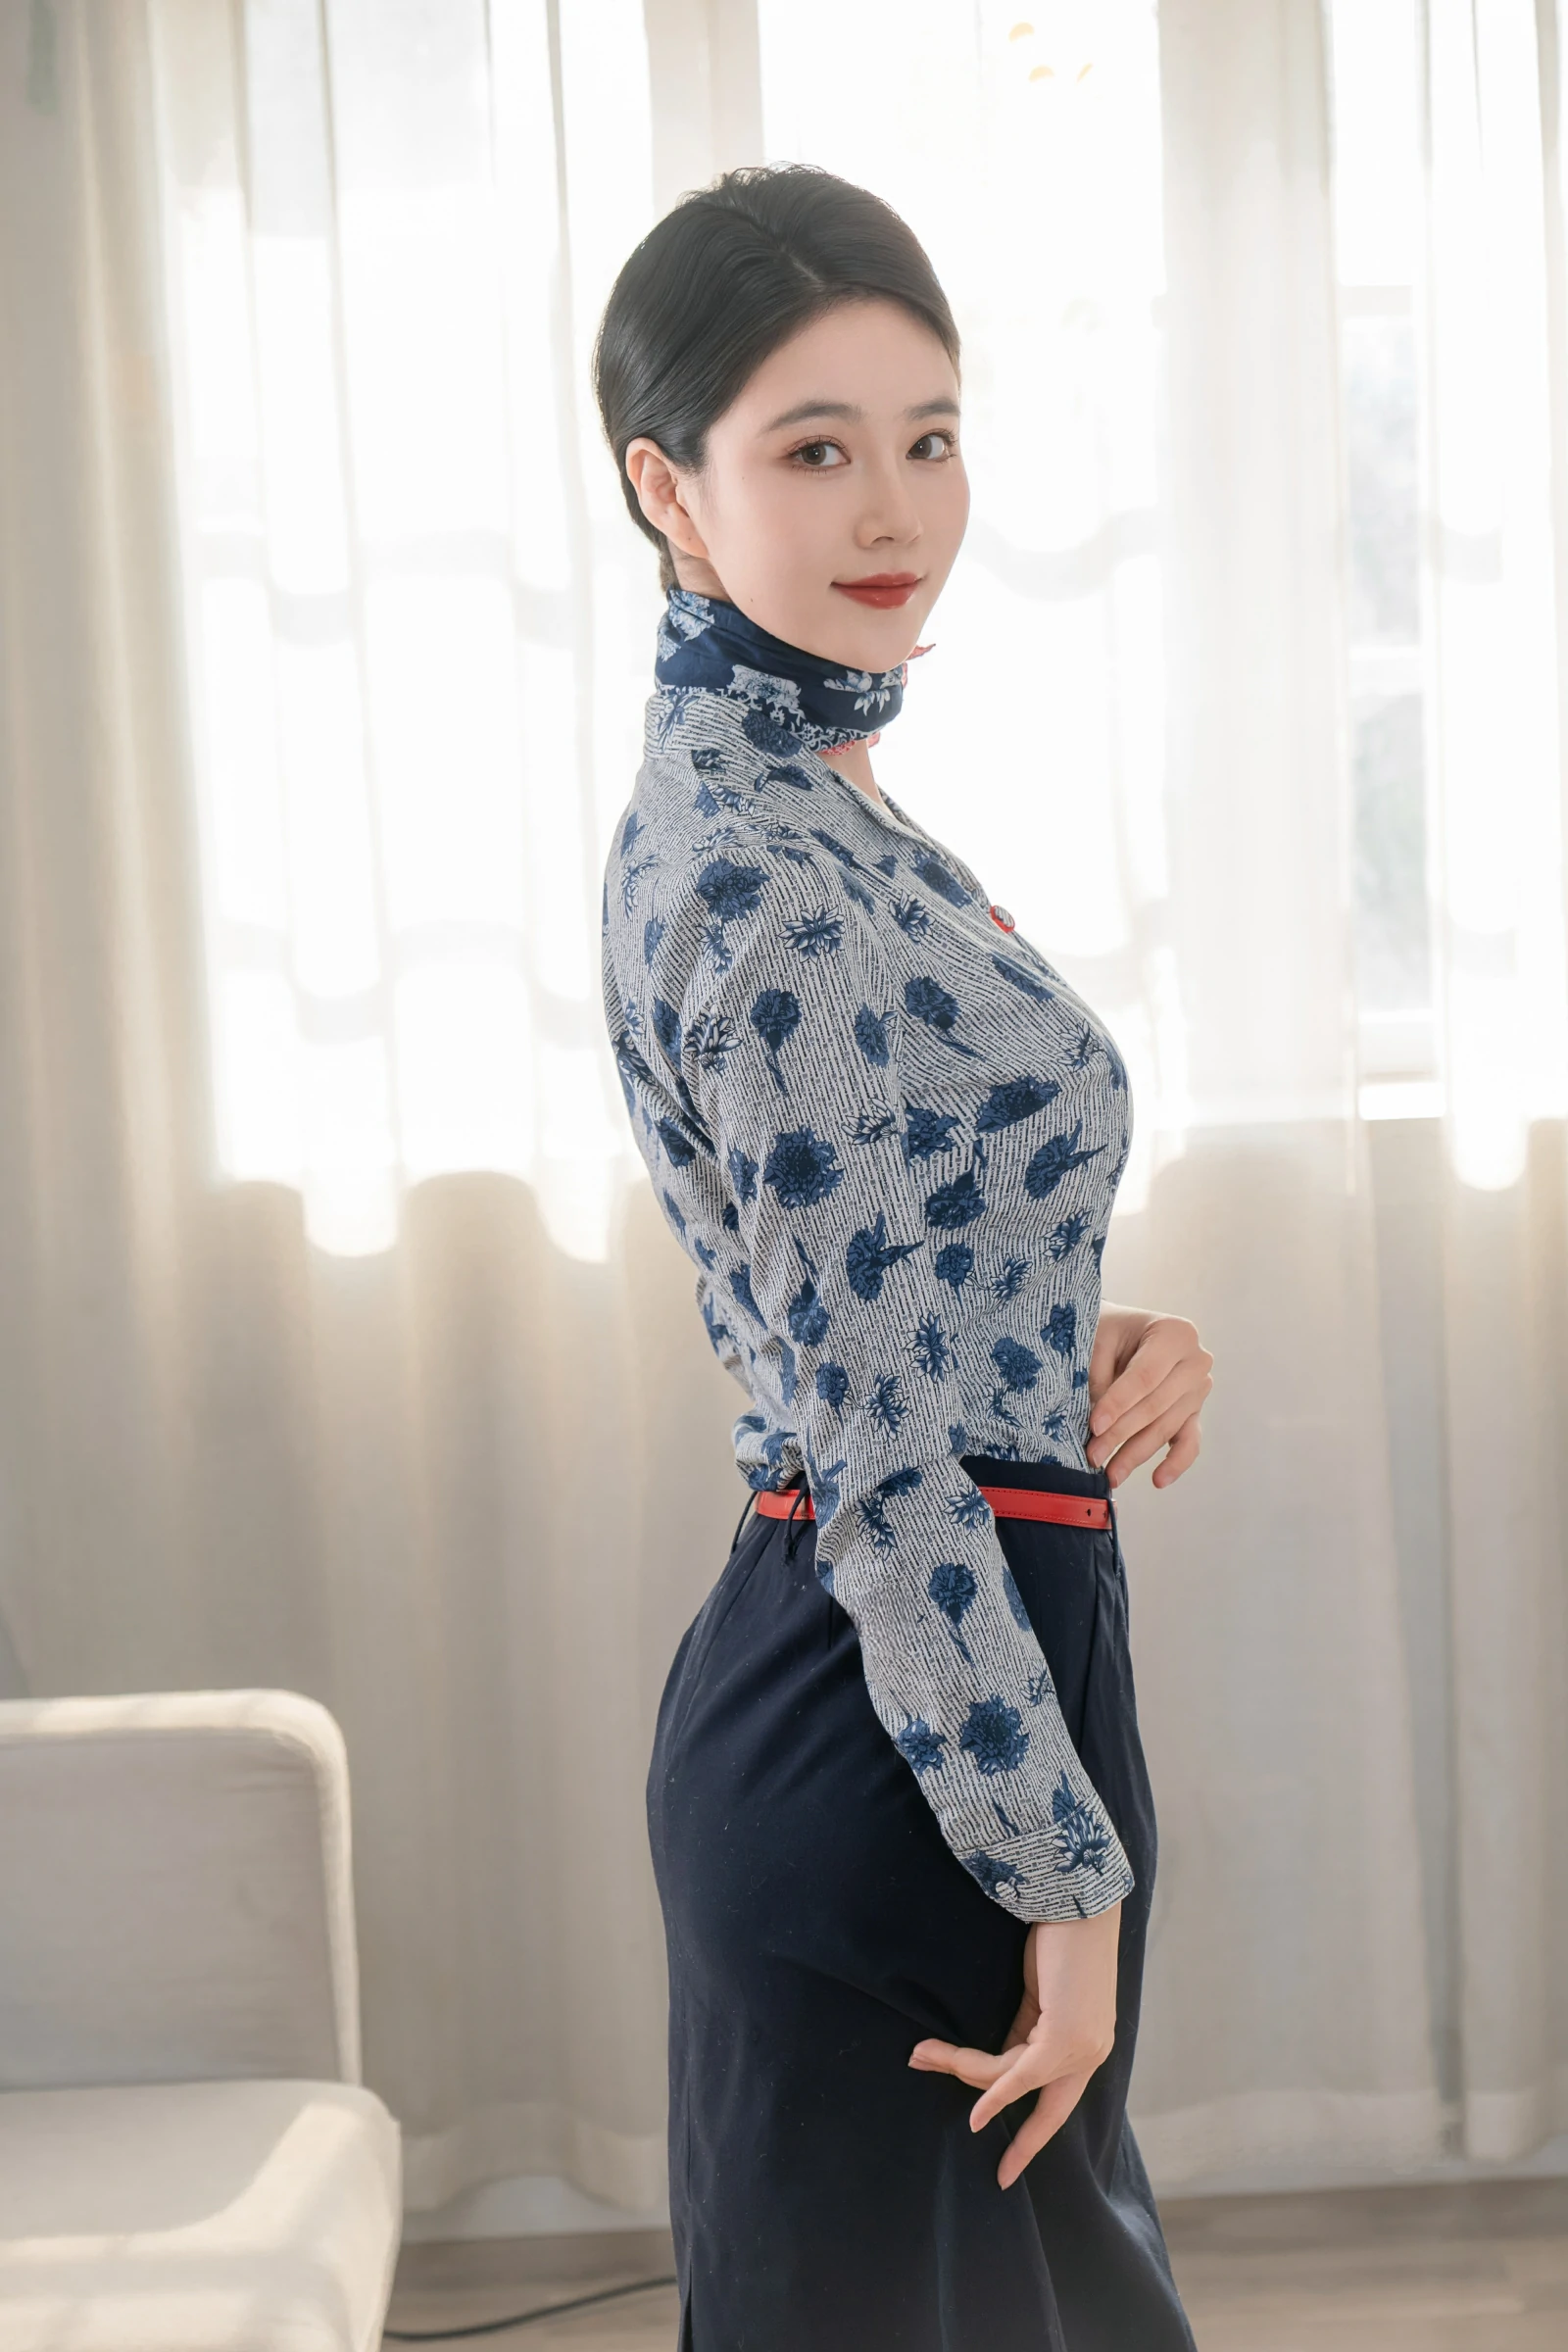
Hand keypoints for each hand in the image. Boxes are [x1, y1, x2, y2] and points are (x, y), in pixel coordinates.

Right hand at [907, 1905, 1120, 2187]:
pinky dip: (993, 2093)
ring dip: (963, 2068)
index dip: (1031, 2136)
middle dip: (1012, 2134)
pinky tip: (974, 2115)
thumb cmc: (1059, 1935)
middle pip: (1034, 2099)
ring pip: (1011, 2078)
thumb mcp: (1036, 1992)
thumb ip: (1024, 2029)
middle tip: (982, 2154)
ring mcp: (1082, 2049)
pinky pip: (1019, 2074)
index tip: (1007, 2171)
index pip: (1057, 2102)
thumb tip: (994, 2065)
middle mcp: (1090, 2053)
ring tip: (922, 2053)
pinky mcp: (1066, 2040)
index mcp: (1087, 2043)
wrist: (1077, 1900)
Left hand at [1087, 1305, 1211, 1488]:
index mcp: (1175, 1334)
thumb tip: (1099, 1427)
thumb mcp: (1099, 1341)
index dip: (1119, 1403)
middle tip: (1093, 1455)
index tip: (1095, 1425)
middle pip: (1156, 1406)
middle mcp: (1196, 1361)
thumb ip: (1101, 1378)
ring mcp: (1199, 1389)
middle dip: (1121, 1434)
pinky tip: (1158, 1480)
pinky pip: (1190, 1442)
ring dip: (1136, 1454)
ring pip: (1166, 1428)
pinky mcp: (1194, 1413)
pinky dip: (1176, 1463)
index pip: (1146, 1376)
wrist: (1123, 1331)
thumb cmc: (1109, 1332)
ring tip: (1110, 1474)